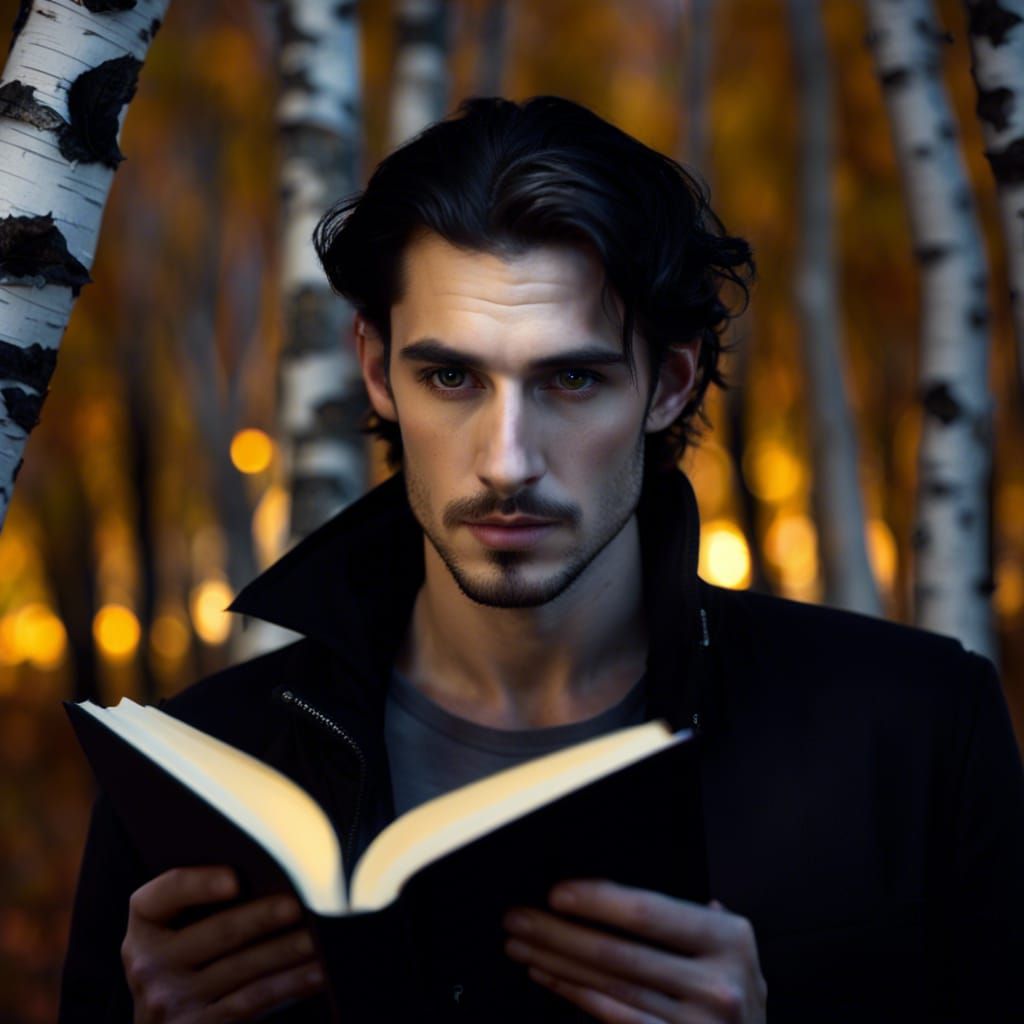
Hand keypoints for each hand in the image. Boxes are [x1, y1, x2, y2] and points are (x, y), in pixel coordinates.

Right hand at [121, 866, 325, 1022]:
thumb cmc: (185, 960)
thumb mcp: (175, 931)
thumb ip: (202, 904)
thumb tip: (270, 875)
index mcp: (145, 926)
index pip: (165, 894)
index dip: (199, 884)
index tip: (236, 879)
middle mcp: (150, 965)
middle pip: (217, 932)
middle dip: (262, 917)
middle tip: (298, 905)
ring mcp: (171, 1003)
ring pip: (242, 968)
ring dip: (285, 951)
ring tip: (317, 937)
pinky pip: (252, 1001)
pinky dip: (290, 984)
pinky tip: (317, 972)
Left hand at [503, 881, 766, 1022]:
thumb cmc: (736, 992)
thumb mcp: (731, 948)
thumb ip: (695, 918)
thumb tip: (628, 890)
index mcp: (729, 940)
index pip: (650, 912)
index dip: (598, 901)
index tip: (557, 893)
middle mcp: (716, 984)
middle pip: (618, 952)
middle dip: (559, 932)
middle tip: (518, 918)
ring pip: (607, 986)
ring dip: (556, 962)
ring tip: (521, 944)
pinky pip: (610, 1016)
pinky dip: (573, 993)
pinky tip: (548, 976)